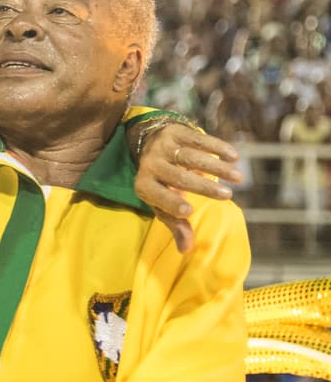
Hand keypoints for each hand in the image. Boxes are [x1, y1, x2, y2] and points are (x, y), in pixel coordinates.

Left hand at [133, 123, 243, 252]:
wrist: (148, 142)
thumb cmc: (161, 182)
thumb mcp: (162, 203)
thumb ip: (176, 224)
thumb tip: (187, 249)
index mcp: (144, 186)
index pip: (156, 196)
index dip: (171, 204)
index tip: (190, 211)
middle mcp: (150, 165)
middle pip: (178, 177)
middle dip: (203, 187)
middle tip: (228, 195)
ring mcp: (162, 146)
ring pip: (190, 157)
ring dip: (216, 167)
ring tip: (238, 177)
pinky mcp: (175, 132)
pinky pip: (197, 139)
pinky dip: (216, 147)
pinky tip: (234, 156)